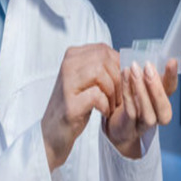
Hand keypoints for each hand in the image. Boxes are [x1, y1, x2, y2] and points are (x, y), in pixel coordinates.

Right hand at [41, 43, 121, 171]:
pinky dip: (106, 105)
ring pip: (101, 73)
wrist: (54, 131)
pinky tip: (104, 112)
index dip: (119, 64)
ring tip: (113, 105)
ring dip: (113, 92)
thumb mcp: (86, 79)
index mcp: (72, 56)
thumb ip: (101, 66)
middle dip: (118, 78)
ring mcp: (67, 83)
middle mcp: (67, 65)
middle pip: (104, 59)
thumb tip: (127, 61)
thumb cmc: (75, 104)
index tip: (122, 81)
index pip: (104, 49)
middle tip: (119, 95)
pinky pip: (97, 95)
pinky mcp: (70, 103)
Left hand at [104, 56, 180, 157]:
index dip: (172, 76)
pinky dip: (128, 93)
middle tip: (148, 67)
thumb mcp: (143, 86)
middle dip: (156, 85)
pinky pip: (130, 110)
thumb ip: (151, 73)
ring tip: (134, 70)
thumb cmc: (132, 102)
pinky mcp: (130, 127)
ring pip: (147, 111)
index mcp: (163, 102)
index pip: (171, 90)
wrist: (117, 125)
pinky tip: (124, 77)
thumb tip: (160, 53)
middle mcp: (157, 116)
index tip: (171, 61)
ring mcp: (144, 124)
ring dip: (141, 89)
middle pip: (163, 105)